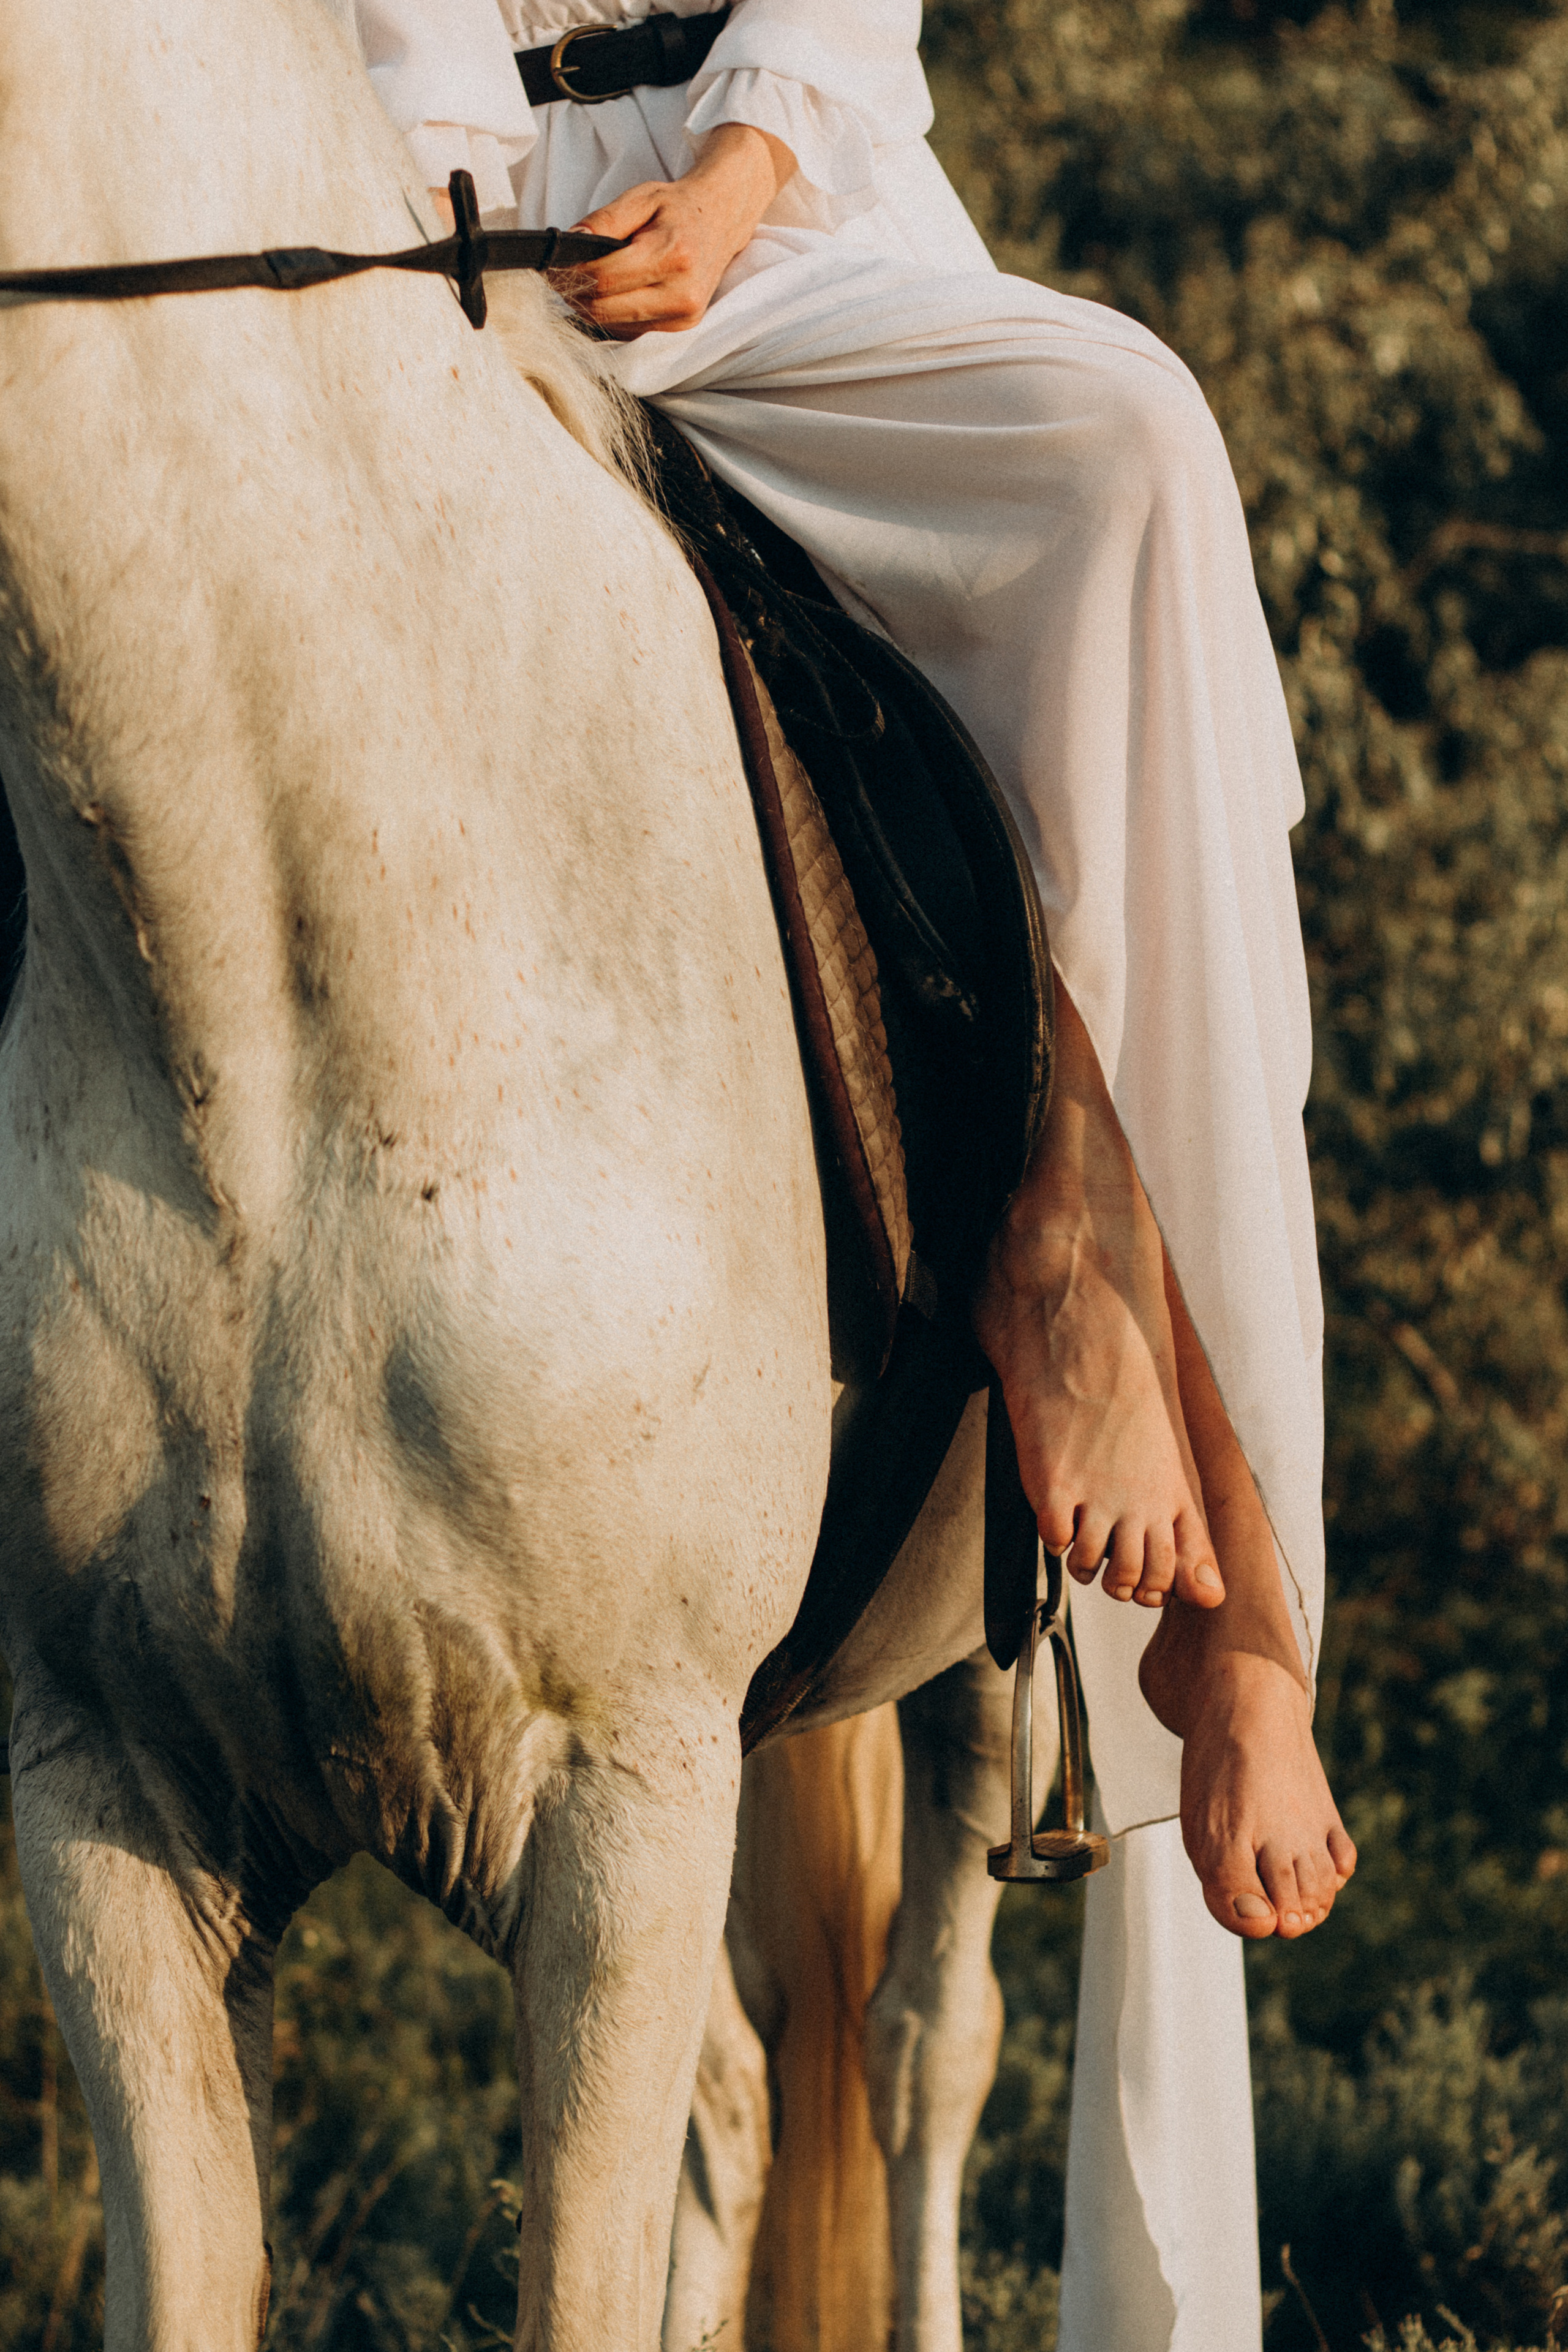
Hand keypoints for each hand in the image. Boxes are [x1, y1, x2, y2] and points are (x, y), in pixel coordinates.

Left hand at [561, 123, 794, 338]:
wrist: (721, 220)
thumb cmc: (677, 207)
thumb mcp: (641, 198)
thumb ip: (604, 220)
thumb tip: (569, 243)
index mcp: (672, 254)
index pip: (604, 278)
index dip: (570, 275)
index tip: (551, 267)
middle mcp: (681, 293)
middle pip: (605, 308)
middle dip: (576, 294)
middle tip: (559, 277)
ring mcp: (684, 317)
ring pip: (614, 325)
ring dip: (591, 308)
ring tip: (585, 282)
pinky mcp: (682, 329)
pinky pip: (630, 332)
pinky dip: (612, 316)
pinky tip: (610, 295)